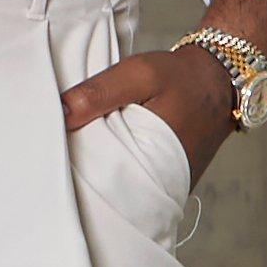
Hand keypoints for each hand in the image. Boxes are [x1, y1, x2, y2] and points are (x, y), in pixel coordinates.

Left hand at [59, 0, 266, 173]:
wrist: (221, 80)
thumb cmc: (181, 77)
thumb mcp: (139, 74)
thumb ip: (99, 93)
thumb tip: (60, 112)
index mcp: (153, 163)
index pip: (101, 184)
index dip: (72, 175)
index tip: (45, 162)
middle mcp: (162, 186)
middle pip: (108, 192)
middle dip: (80, 179)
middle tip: (49, 162)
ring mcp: (167, 187)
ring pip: (121, 189)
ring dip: (97, 176)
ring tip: (67, 160)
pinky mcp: (168, 182)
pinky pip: (134, 182)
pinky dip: (115, 171)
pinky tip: (95, 156)